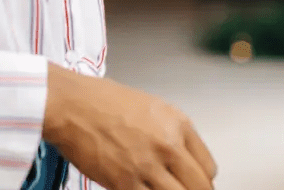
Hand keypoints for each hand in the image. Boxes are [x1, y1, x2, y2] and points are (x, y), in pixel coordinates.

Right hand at [44, 64, 214, 189]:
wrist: (75, 106)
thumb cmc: (105, 102)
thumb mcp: (153, 109)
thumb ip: (171, 133)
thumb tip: (181, 156)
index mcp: (178, 124)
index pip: (208, 167)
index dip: (203, 180)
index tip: (197, 184)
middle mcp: (168, 146)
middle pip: (199, 187)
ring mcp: (148, 167)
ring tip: (163, 189)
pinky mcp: (124, 183)